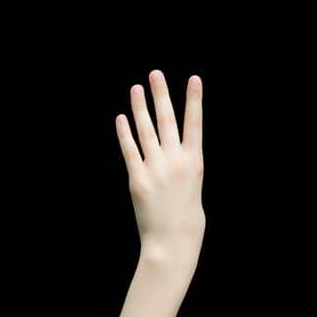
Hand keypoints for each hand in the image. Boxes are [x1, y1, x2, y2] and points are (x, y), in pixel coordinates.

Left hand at [115, 70, 205, 263]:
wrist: (172, 242)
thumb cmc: (185, 218)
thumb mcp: (193, 186)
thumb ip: (184, 164)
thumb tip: (173, 148)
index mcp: (194, 162)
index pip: (195, 124)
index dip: (194, 100)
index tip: (194, 79)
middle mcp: (175, 161)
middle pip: (167, 120)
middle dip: (161, 95)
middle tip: (156, 73)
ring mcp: (155, 169)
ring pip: (146, 130)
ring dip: (140, 107)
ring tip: (136, 88)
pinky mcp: (137, 180)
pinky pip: (129, 150)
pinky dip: (124, 133)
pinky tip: (121, 118)